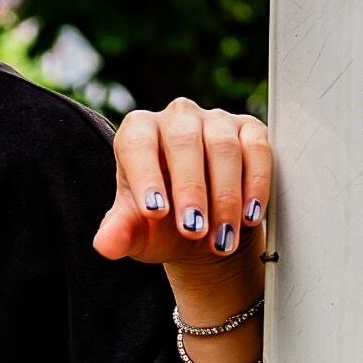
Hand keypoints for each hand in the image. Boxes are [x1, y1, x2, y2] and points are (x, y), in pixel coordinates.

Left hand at [93, 99, 271, 308]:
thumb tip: (105, 244)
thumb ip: (121, 235)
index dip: (146, 175)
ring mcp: (215, 120)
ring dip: (225, 197)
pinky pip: (257, 150)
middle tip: (194, 231)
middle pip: (184, 142)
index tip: (155, 212)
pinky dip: (256, 185)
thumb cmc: (163, 226)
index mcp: (138, 132)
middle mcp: (176, 118)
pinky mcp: (250, 131)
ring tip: (222, 238)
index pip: (137, 144)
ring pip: (223, 147)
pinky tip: (250, 217)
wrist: (205, 230)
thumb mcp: (139, 234)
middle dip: (191, 191)